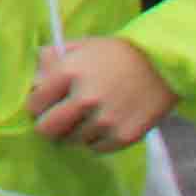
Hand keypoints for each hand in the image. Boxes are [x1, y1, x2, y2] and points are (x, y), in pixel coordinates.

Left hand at [25, 33, 178, 152]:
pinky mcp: (123, 137)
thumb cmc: (115, 54)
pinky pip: (96, 149)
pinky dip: (95, 140)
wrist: (161, 66)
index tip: (44, 106)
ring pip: (72, 141)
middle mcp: (84, 99)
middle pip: (47, 130)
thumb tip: (33, 83)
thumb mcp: (80, 46)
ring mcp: (104, 121)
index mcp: (68, 73)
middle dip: (48, 126)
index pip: (35, 104)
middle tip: (57, 121)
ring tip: (87, 118)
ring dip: (74, 133)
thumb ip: (51, 61)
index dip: (37, 106)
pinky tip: (103, 125)